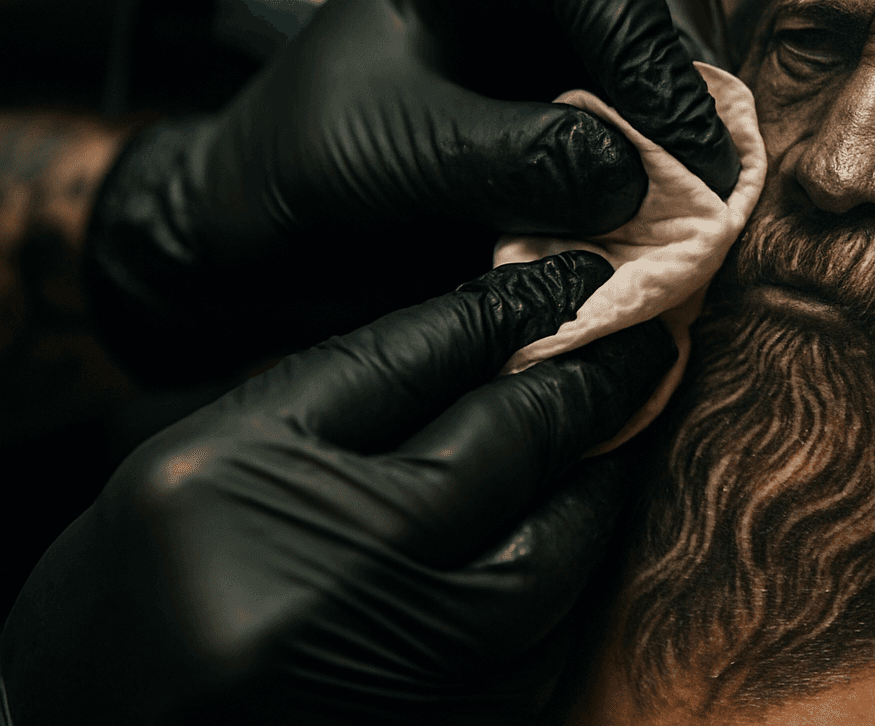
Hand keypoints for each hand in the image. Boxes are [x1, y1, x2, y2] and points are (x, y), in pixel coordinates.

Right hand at [1, 252, 675, 724]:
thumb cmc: (142, 571)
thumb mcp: (224, 441)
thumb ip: (365, 374)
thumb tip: (501, 317)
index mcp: (261, 497)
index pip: (434, 377)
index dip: (521, 316)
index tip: (582, 279)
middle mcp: (336, 602)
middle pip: (514, 471)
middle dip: (590, 396)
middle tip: (643, 350)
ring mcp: (394, 692)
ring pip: (551, 570)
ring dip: (595, 491)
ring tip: (611, 435)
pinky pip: (536, 659)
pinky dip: (566, 585)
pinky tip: (569, 531)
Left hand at [85, 0, 738, 382]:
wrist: (278, 212)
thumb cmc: (306, 167)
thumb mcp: (395, 160)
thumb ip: (513, 160)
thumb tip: (636, 178)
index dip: (654, 56)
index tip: (687, 157)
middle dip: (689, 70)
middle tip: (713, 176)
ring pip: (675, 18)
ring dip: (694, 102)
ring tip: (699, 190)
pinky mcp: (583, 55)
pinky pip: (660, 74)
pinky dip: (676, 130)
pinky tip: (676, 188)